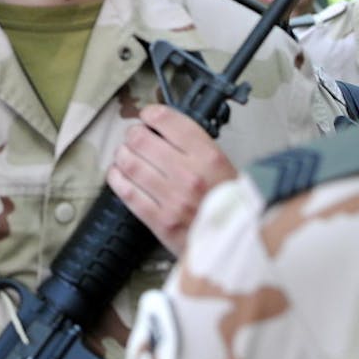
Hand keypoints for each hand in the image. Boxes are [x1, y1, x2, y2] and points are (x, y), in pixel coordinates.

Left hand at [105, 104, 236, 255]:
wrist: (241, 244)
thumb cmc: (232, 205)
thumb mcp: (224, 166)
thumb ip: (196, 146)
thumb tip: (163, 128)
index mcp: (209, 158)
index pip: (168, 121)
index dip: (151, 114)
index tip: (148, 116)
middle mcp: (190, 175)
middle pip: (141, 140)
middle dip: (133, 134)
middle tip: (134, 137)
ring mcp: (173, 199)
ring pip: (129, 163)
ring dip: (122, 155)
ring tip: (125, 154)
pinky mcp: (160, 221)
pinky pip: (127, 192)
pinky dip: (117, 178)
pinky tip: (118, 174)